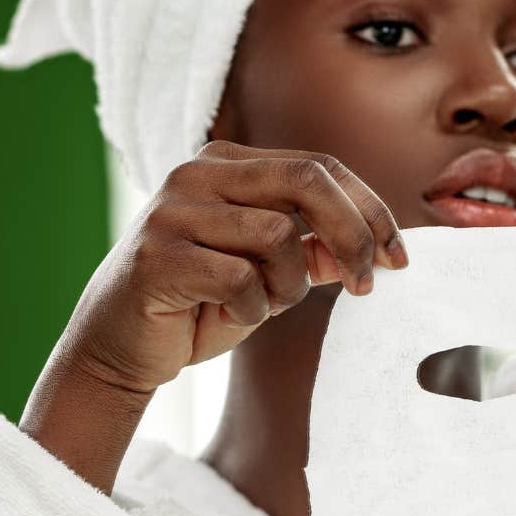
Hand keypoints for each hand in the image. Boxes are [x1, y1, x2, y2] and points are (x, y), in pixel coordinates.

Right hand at [22, 141, 405, 490]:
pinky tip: (230, 316)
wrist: (117, 349)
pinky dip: (252, 308)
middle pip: (307, 180)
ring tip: (264, 306)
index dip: (369, 209)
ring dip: (289, 285)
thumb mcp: (268, 277)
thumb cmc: (196, 307)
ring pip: (277, 236)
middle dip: (353, 234)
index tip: (398, 257)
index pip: (319, 166)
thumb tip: (371, 248)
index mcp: (226, 165)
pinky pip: (240, 278)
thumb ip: (313, 253)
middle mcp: (196, 174)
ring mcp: (172, 210)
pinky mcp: (158, 256)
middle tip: (367, 283)